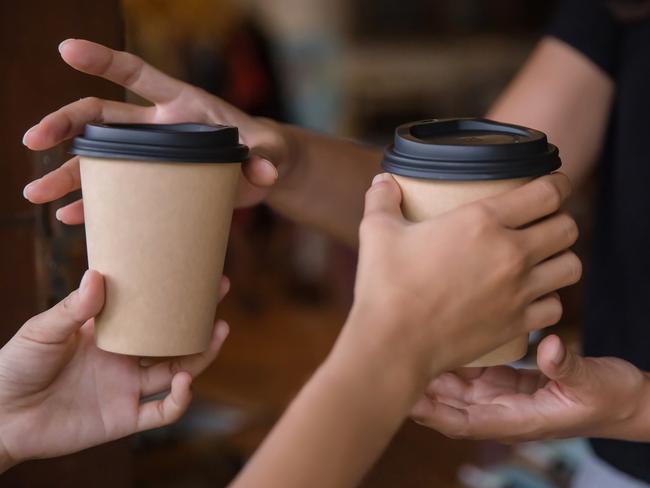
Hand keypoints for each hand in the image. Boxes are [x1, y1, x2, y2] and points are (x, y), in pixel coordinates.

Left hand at [0, 270, 229, 470]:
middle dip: (199, 318)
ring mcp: (127, 388)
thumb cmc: (16, 365)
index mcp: (109, 333)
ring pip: (178, 371)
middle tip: (219, 292)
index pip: (150, 310)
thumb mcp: (44, 330)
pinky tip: (185, 382)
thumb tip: (97, 274)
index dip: (172, 294)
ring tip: (218, 332)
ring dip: (201, 354)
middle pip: (173, 338)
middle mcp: (125, 359)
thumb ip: (74, 308)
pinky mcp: (124, 418)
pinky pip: (163, 412)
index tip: (192, 270)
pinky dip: (180, 399)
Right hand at [22, 38, 287, 222]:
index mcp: (182, 105)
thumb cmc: (265, 151)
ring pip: (99, 160)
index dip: (105, 60)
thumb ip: (267, 156)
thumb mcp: (269, 151)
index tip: (67, 48)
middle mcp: (157, 127)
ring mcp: (152, 157)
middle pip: (101, 118)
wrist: (262, 172)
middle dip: (64, 126)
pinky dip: (94, 204)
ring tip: (35, 193)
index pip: (137, 75)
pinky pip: (117, 192)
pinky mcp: (156, 184)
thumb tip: (264, 171)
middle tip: (33, 139)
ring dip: (66, 174)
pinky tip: (71, 216)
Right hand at [340, 172, 580, 379]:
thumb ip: (382, 199)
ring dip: (561, 258)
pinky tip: (531, 297)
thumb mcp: (377, 232)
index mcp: (482, 221)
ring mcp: (517, 291)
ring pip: (571, 266)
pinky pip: (556, 307)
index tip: (553, 185)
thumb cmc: (386, 286)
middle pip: (568, 227)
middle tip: (542, 223)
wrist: (394, 344)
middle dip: (559, 220)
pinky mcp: (516, 324)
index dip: (558, 184)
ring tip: (543, 259)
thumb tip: (383, 180)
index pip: (547, 193)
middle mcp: (510, 253)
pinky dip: (549, 300)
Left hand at [411, 334, 649, 441]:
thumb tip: (550, 348)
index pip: (464, 421)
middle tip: (391, 365)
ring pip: (456, 389)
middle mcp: (503, 410)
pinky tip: (436, 343)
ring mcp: (502, 395)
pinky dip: (452, 362)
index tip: (406, 398)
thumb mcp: (593, 383)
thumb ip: (568, 368)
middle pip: (450, 405)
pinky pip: (472, 374)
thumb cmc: (610, 397)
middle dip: (420, 392)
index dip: (433, 412)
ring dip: (431, 375)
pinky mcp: (506, 381)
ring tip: (403, 351)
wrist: (622, 398)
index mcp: (518, 419)